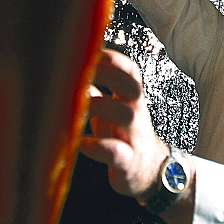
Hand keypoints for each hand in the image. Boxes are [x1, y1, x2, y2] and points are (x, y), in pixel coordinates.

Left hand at [79, 48, 168, 199]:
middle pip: (131, 85)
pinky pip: (116, 152)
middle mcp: (137, 112)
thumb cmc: (125, 136)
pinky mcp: (128, 161)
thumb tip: (72, 69)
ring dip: (99, 106)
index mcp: (132, 98)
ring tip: (77, 107)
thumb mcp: (112, 110)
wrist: (151, 173)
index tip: (88, 51)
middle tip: (80, 72)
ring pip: (124, 114)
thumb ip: (95, 91)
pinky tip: (81, 143)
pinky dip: (97, 147)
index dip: (112, 58)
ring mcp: (134, 136)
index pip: (129, 70)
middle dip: (108, 74)